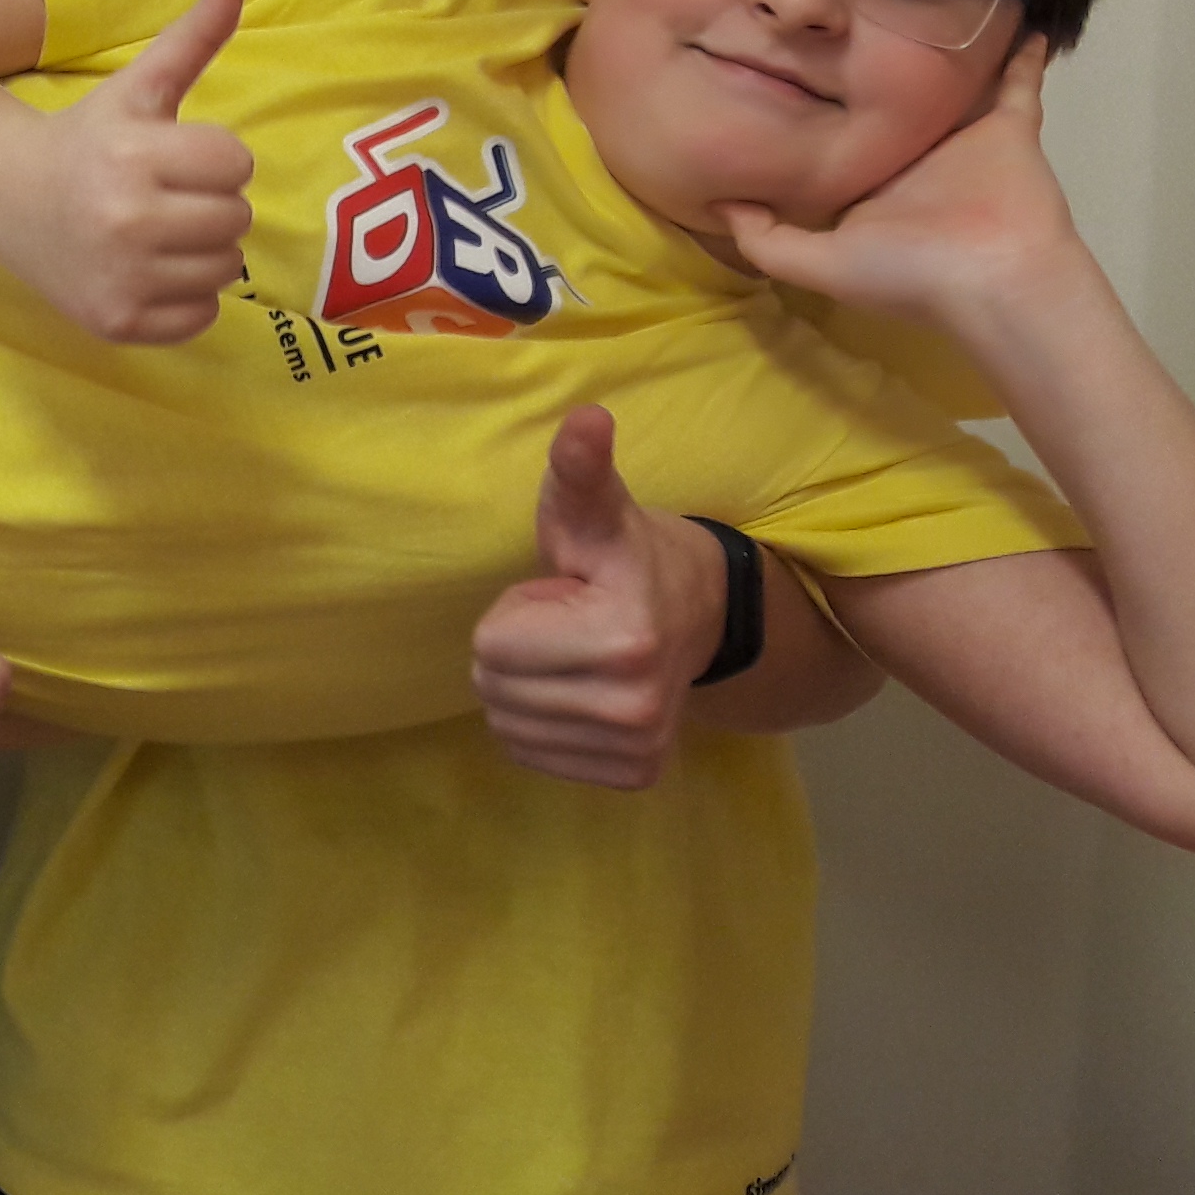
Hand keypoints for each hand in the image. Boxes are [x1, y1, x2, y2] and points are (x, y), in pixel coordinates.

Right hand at [0, 0, 254, 342]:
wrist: (5, 198)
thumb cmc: (86, 138)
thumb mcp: (138, 86)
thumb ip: (194, 34)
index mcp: (133, 154)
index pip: (236, 163)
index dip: (211, 157)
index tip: (172, 157)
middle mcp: (125, 219)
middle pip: (237, 218)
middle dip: (209, 203)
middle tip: (162, 197)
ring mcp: (120, 277)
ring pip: (226, 268)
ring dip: (202, 250)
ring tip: (157, 233)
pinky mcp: (117, 322)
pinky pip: (202, 316)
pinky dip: (185, 297)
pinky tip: (146, 270)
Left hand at [470, 406, 724, 790]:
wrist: (703, 614)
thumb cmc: (629, 555)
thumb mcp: (598, 510)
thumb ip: (581, 470)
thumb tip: (586, 419)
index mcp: (624, 639)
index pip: (491, 644)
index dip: (516, 611)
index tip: (564, 594)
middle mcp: (635, 707)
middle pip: (494, 687)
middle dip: (514, 649)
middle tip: (567, 625)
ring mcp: (639, 748)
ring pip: (507, 726)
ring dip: (523, 688)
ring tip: (573, 654)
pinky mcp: (635, 775)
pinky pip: (532, 755)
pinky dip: (540, 723)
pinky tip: (579, 691)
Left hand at [715, 39, 1081, 331]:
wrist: (993, 278)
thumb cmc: (904, 270)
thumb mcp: (818, 263)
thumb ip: (765, 239)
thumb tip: (719, 203)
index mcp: (873, 186)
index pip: (841, 142)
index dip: (817, 112)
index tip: (786, 62)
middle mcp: (916, 159)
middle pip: (891, 105)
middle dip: (873, 64)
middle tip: (852, 9)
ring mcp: (964, 141)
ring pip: (949, 85)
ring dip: (942, 50)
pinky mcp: (1010, 127)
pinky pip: (1019, 81)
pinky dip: (1024, 53)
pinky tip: (1015, 17)